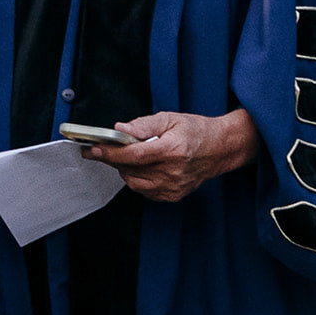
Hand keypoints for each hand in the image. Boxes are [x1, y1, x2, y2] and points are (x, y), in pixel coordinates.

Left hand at [82, 108, 259, 201]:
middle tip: (102, 150)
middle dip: (112, 159)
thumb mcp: (170, 118)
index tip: (94, 149)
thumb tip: (120, 129)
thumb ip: (143, 125)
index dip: (110, 153)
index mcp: (172, 150)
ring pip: (134, 183)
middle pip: (130, 170)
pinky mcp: (174, 195)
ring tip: (126, 156)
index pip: (132, 155)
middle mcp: (173, 172)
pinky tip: (141, 168)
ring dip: (124, 170)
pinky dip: (137, 180)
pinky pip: (145, 191)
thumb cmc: (197, 131)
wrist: (221, 148)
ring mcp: (174, 186)